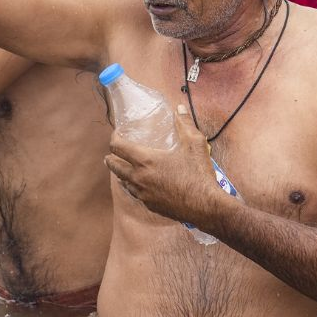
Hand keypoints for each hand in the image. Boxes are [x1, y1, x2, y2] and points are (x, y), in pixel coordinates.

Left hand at [104, 104, 225, 227]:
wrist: (206, 207)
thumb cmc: (199, 174)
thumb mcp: (195, 144)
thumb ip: (185, 124)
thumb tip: (179, 108)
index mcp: (145, 161)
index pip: (118, 147)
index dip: (114, 138)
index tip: (117, 134)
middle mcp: (139, 178)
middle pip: (114, 167)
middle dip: (110, 159)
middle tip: (110, 155)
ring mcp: (143, 194)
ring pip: (123, 182)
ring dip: (120, 174)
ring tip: (122, 170)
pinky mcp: (151, 206)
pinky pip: (136, 195)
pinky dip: (134, 187)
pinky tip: (140, 186)